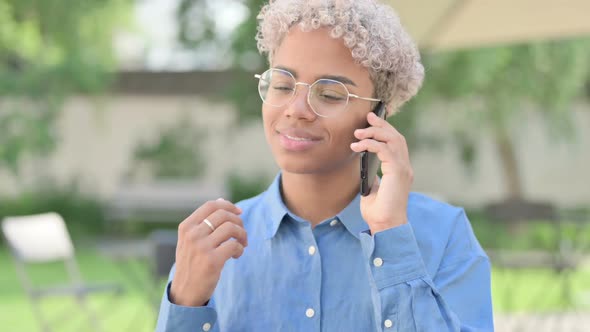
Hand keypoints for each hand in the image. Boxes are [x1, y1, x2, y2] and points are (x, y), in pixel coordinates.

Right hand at [170, 198, 247, 306]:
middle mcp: (192, 235)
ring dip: (242, 235)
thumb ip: (203, 222)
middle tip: (241, 233)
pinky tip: (236, 255)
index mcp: (186, 227)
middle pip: (223, 215)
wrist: (185, 292)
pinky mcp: (212, 261)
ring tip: (242, 244)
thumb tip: (221, 200)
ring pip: (231, 228)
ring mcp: (201, 247)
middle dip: (238, 221)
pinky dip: (240, 249)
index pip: (211, 205)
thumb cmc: (191, 263)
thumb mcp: (190, 240)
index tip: (239, 212)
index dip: (228, 206)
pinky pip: (234, 246)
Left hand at [350, 111, 412, 233]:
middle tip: (367, 117)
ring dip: (375, 132)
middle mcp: (405, 167)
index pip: (396, 143)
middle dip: (381, 124)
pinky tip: (358, 146)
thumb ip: (373, 174)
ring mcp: (403, 169)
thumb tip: (364, 161)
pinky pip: (385, 150)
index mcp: (400, 170)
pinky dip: (371, 144)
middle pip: (397, 137)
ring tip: (358, 132)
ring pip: (393, 140)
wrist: (385, 225)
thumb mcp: (373, 188)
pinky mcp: (397, 172)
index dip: (386, 129)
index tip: (372, 121)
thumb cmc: (378, 211)